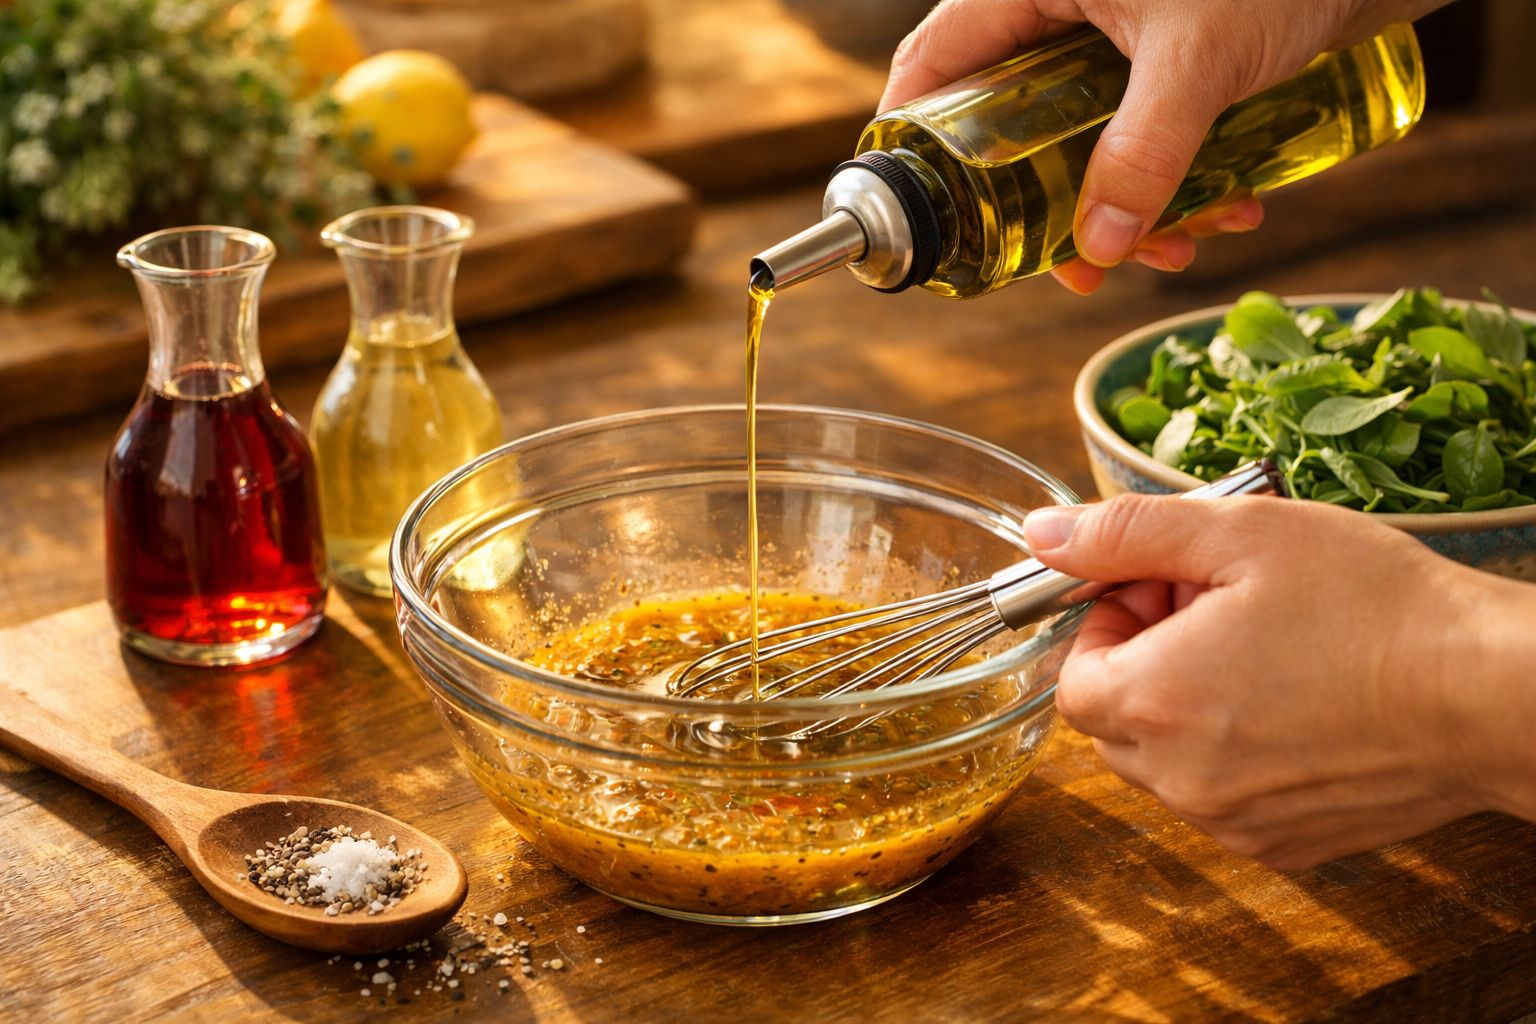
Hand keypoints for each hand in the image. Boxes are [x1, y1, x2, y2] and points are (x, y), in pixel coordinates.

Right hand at [880, 0, 1448, 293]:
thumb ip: (1146, 152)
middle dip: (1054, 204)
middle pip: (1012, 120)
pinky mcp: (1171, 59)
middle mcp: (1064, 8)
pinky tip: (1231, 206)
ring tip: (1180, 244)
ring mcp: (1117, 36)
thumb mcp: (1200, 59)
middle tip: (1081, 266)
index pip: (936, 62)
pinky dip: (1179, 177)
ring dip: (1131, 204)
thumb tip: (1099, 248)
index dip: (914, 137)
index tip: (925, 210)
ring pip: (1085, 137)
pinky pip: (1145, 133)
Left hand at [1021, 493, 1535, 867]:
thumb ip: (1125, 533)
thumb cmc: (1375, 607)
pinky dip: (1236, 752)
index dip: (1108, 624)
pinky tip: (1298, 703)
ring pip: (1165, 762)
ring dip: (1189, 707)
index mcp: (1154, 703)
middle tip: (1219, 610)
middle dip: (1146, 660)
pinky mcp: (1283, 845)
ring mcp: (1232, 822)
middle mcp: (1181, 780)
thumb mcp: (1238, 534)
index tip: (1163, 589)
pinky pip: (1220, 796)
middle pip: (1112, 722)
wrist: (1491, 693)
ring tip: (1267, 652)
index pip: (1072, 677)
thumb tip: (1042, 536)